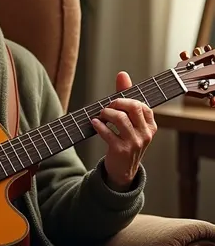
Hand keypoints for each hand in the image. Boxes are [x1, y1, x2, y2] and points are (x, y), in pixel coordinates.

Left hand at [91, 71, 156, 190]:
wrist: (122, 171)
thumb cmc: (125, 142)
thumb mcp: (130, 122)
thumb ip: (126, 98)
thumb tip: (122, 74)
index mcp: (150, 126)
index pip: (142, 104)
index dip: (127, 99)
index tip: (115, 101)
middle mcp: (145, 134)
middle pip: (133, 107)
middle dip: (117, 102)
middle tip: (107, 106)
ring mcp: (134, 143)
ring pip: (120, 118)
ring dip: (106, 113)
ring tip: (101, 115)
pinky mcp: (121, 150)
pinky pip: (108, 133)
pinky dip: (99, 125)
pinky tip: (94, 123)